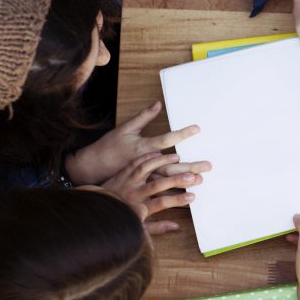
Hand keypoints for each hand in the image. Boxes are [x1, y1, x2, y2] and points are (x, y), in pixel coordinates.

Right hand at [64, 101, 207, 184]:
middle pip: (171, 165)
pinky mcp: (140, 187)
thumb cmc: (110, 146)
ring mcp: (142, 177)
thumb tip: (158, 103)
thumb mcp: (125, 129)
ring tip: (200, 180)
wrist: (91, 167)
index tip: (197, 128)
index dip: (181, 134)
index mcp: (142, 147)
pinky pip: (159, 192)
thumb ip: (143, 117)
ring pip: (166, 180)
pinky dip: (172, 194)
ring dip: (183, 181)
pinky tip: (185, 196)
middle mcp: (145, 163)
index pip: (166, 139)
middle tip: (208, 165)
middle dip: (190, 165)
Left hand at [98, 152, 200, 234]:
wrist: (93, 209)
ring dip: (162, 162)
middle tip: (193, 176)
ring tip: (178, 158)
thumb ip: (157, 227)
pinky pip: (135, 163)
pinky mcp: (121, 174)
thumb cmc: (118, 220)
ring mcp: (127, 182)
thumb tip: (176, 227)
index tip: (193, 196)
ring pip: (146, 169)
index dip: (177, 200)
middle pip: (158, 185)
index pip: (161, 203)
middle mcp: (133, 194)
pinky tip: (159, 152)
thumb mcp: (137, 228)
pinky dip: (147, 157)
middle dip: (176, 180)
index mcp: (138, 209)